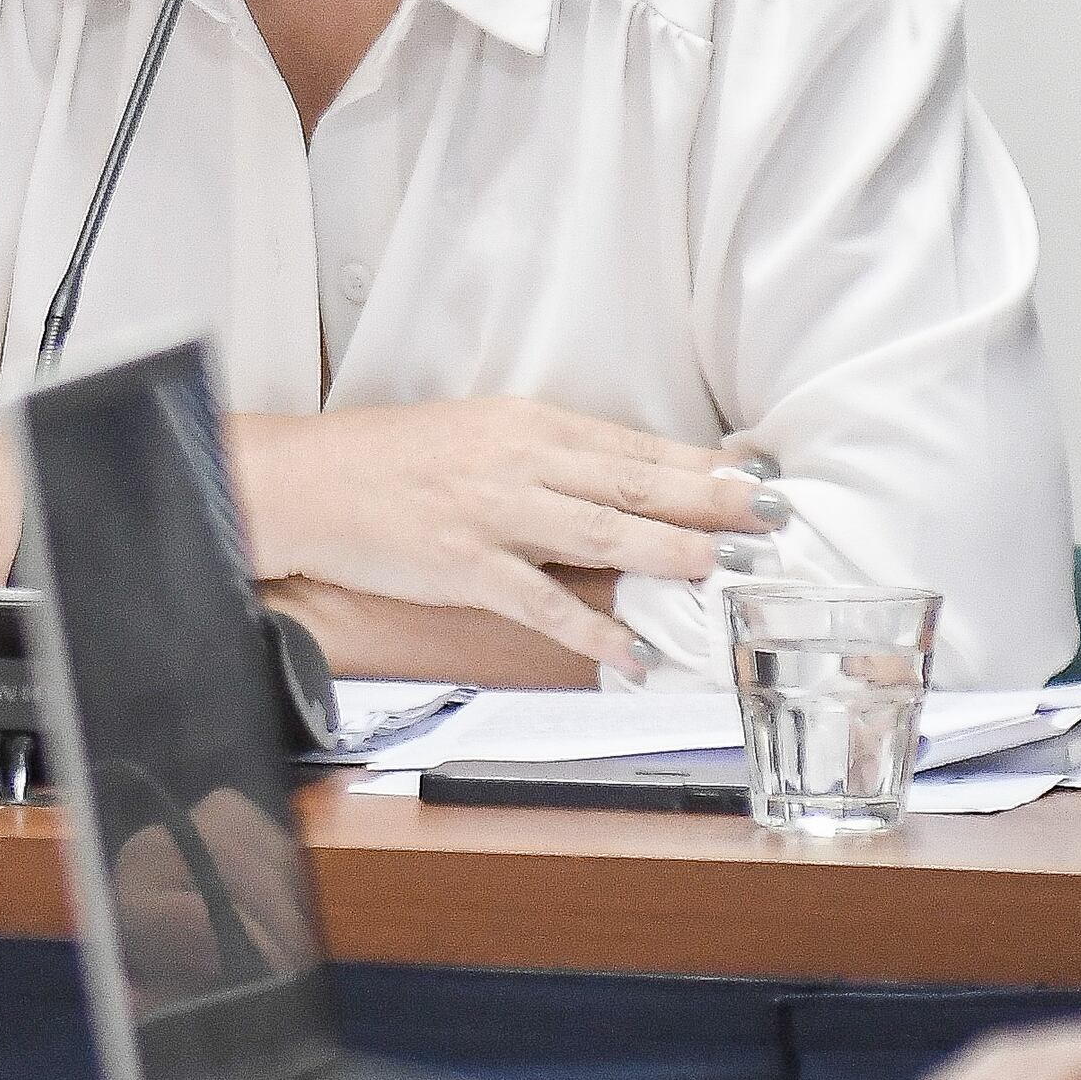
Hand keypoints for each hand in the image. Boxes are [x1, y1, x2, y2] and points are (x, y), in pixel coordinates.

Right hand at [236, 399, 766, 675]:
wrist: (309, 481)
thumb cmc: (391, 460)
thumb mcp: (479, 434)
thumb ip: (549, 457)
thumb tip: (622, 485)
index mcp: (530, 424)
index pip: (634, 446)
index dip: (701, 464)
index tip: (757, 478)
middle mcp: (521, 461)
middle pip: (634, 483)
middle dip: (709, 502)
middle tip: (770, 519)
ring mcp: (494, 513)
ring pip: (601, 532)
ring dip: (668, 554)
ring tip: (723, 572)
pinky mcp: (465, 564)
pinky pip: (542, 602)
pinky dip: (590, 632)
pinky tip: (631, 655)